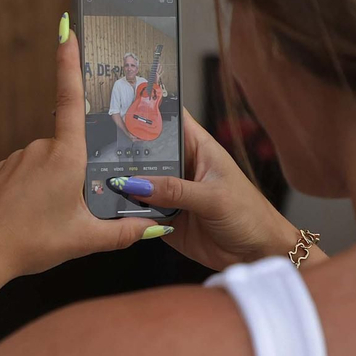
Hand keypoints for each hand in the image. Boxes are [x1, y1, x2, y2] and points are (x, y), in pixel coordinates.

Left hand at [0, 28, 161, 284]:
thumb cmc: (31, 242)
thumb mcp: (85, 239)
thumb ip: (124, 230)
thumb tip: (157, 227)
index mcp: (65, 155)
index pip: (72, 98)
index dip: (70, 62)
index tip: (67, 29)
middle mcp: (40, 148)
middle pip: (73, 149)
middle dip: (80, 175)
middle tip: (74, 213)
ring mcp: (18, 157)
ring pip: (51, 165)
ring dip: (57, 186)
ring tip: (49, 222)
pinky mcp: (2, 170)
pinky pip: (29, 174)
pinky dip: (36, 192)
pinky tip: (32, 218)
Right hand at [107, 109, 298, 270]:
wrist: (256, 254)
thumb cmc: (249, 215)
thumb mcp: (213, 198)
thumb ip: (174, 190)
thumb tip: (136, 183)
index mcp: (199, 148)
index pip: (171, 118)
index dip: (149, 107)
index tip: (121, 101)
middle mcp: (181, 167)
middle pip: (146, 150)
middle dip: (124, 149)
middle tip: (98, 148)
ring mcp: (170, 192)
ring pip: (138, 181)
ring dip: (123, 182)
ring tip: (100, 179)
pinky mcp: (164, 217)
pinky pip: (138, 210)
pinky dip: (126, 209)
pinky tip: (111, 206)